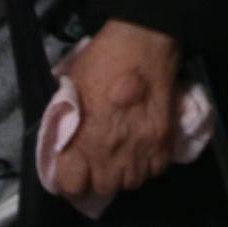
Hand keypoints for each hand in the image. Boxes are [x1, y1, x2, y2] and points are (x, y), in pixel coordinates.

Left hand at [54, 21, 181, 203]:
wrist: (144, 39)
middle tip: (102, 159)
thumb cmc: (102, 59)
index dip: (71, 179)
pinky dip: (152, 162)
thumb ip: (66, 121)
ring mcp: (140, 148)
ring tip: (126, 154)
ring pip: (132, 182)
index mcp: (81, 140)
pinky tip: (146, 148)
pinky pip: (157, 169)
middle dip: (100, 176)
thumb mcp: (70, 89)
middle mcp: (109, 152)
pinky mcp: (164, 139)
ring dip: (127, 171)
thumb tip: (63, 140)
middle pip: (103, 187)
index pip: (71, 186)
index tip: (75, 169)